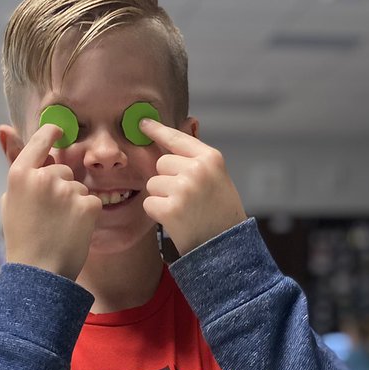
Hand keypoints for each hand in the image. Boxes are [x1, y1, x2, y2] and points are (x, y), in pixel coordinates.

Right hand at [0, 123, 101, 279]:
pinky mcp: (87, 205)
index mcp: (20, 174)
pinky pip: (93, 201)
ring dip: (74, 202)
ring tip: (60, 227)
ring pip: (79, 187)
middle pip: (63, 170)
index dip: (52, 133)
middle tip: (49, 216)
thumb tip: (4, 127)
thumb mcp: (9, 199)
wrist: (38, 274)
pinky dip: (87, 215)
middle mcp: (43, 177)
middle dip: (61, 187)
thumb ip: (13, 164)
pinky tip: (74, 231)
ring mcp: (67, 191)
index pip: (41, 139)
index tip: (59, 132)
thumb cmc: (22, 239)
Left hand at [140, 119, 246, 255]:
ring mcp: (183, 189)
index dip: (158, 130)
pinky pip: (149, 203)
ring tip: (183, 210)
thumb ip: (197, 157)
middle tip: (187, 199)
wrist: (226, 247)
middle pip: (162, 163)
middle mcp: (197, 170)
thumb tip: (180, 128)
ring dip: (162, 197)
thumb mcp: (217, 178)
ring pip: (153, 183)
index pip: (177, 138)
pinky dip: (157, 213)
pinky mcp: (170, 209)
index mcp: (211, 158)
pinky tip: (175, 221)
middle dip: (167, 179)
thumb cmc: (221, 213)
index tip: (142, 122)